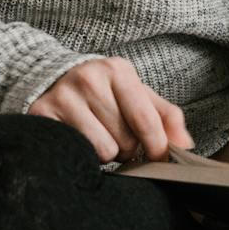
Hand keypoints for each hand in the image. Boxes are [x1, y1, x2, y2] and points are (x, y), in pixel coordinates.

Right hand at [28, 56, 193, 163]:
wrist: (52, 82)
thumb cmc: (104, 95)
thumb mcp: (137, 96)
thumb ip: (166, 118)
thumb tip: (185, 146)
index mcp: (118, 70)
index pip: (146, 120)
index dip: (157, 147)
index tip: (158, 159)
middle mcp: (90, 78)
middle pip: (126, 140)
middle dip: (127, 148)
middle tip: (115, 136)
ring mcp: (64, 96)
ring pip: (104, 150)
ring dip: (105, 153)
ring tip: (97, 137)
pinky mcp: (43, 114)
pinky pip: (79, 152)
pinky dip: (84, 154)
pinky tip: (80, 140)